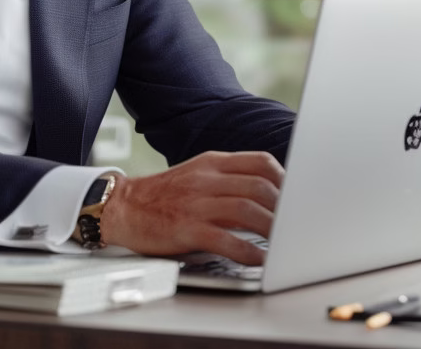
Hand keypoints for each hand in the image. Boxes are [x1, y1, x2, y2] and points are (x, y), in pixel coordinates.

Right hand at [99, 150, 283, 264]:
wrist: (122, 207)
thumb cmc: (164, 196)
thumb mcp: (197, 177)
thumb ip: (229, 182)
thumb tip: (268, 198)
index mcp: (212, 164)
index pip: (260, 161)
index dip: (285, 178)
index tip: (298, 195)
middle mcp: (206, 179)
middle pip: (259, 186)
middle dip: (284, 207)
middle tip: (296, 223)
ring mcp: (195, 203)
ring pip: (246, 209)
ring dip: (272, 228)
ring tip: (285, 243)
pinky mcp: (185, 228)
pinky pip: (224, 239)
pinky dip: (247, 251)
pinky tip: (259, 260)